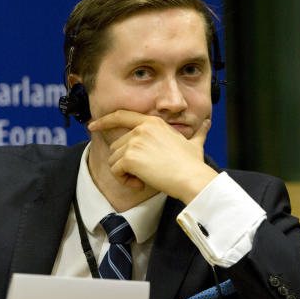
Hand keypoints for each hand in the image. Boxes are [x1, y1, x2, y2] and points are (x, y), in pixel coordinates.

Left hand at [88, 110, 216, 203]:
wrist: (192, 178)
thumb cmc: (193, 164)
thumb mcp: (194, 143)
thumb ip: (198, 133)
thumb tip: (207, 124)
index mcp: (152, 122)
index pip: (121, 115)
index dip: (104, 120)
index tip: (92, 125)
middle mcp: (141, 129)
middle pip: (116, 146)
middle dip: (125, 163)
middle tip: (144, 174)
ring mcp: (134, 142)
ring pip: (114, 160)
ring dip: (125, 173)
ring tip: (144, 178)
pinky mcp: (129, 157)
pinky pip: (115, 171)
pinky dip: (125, 181)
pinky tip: (140, 183)